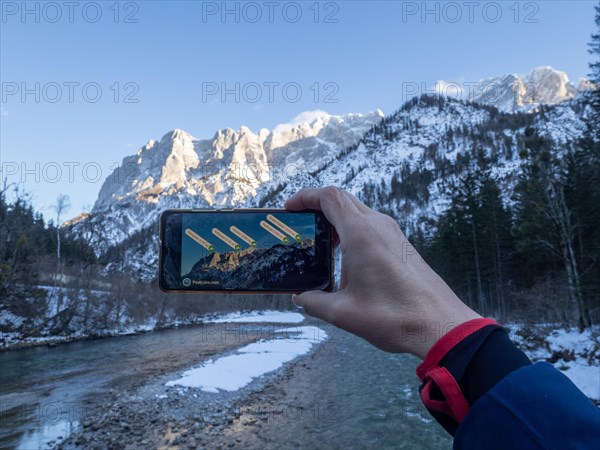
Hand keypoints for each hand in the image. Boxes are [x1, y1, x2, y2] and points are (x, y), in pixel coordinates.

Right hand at [285, 187, 480, 359]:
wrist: (439, 324)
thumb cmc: (393, 316)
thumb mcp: (344, 313)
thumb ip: (315, 302)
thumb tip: (300, 299)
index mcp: (361, 233)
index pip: (329, 197)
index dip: (306, 197)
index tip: (290, 208)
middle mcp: (378, 225)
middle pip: (343, 200)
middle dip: (317, 207)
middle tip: (300, 224)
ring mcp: (393, 233)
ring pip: (358, 212)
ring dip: (336, 220)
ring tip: (319, 242)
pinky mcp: (401, 245)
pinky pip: (371, 226)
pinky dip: (352, 231)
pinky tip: (344, 257)